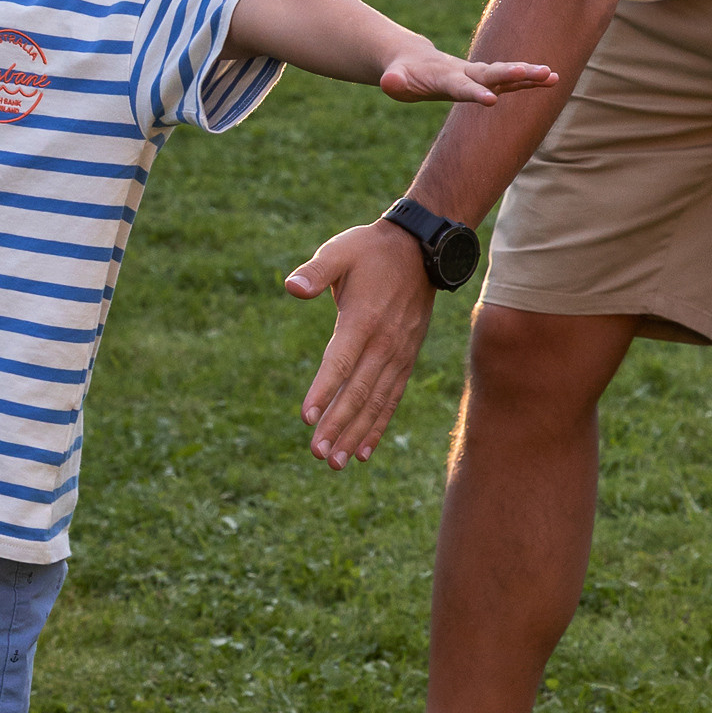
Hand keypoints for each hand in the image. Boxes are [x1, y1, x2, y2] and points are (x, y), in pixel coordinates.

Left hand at [285, 218, 435, 466]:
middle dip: (337, 425)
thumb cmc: (371, 250)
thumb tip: (291, 286)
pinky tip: (362, 451)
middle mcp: (383, 343)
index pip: (340, 362)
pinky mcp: (405, 360)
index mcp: (363, 320)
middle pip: (358, 391)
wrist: (420, 250)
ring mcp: (398, 355)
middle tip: (318, 453)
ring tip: (335, 462)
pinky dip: (377, 426)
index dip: (324, 390)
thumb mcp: (341, 251)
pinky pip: (391, 399)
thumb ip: (316, 271)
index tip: (307, 418)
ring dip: (355, 433)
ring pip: (375, 402)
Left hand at [378, 46, 557, 106]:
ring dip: (527, 76)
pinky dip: (529, 81)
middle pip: (491, 74)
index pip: (461, 86)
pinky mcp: (484, 80)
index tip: (491, 101)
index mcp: (444, 77)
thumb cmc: (402, 74)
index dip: (475, 93)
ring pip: (505, 75)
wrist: (412, 59)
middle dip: (512, 74)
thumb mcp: (394, 79)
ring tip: (552, 76)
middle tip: (536, 72)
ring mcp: (477, 75)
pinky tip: (551, 81)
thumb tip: (388, 83)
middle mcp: (465, 73)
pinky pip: (509, 81)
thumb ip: (393, 81)